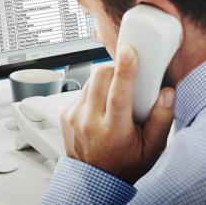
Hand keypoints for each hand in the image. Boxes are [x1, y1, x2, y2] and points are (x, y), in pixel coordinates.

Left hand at [59, 47, 174, 183]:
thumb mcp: (151, 149)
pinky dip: (92, 93)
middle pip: (99, 77)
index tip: (129, 53)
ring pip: (89, 81)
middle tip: (124, 78)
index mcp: (113, 130)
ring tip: (112, 98)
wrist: (93, 178)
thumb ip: (161, 120)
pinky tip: (99, 108)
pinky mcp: (65, 113)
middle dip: (114, 70)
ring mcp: (74, 116)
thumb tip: (166, 93)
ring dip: (103, 82)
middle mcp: (90, 121)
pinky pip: (80, 91)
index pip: (118, 94)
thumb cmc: (123, 163)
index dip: (125, 70)